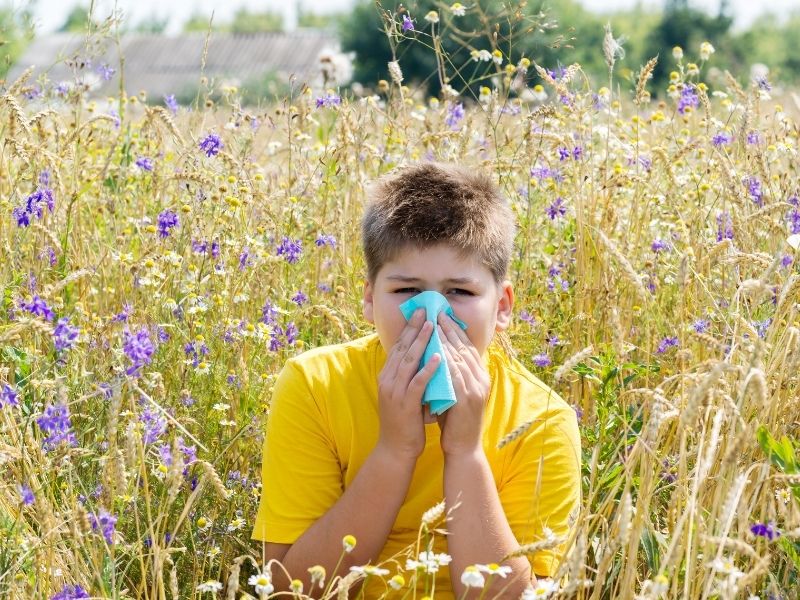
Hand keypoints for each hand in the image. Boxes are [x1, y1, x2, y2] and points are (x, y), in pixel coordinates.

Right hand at [376, 309, 440, 459]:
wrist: (396, 449)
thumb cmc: (404, 421)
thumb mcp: (404, 393)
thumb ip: (410, 376)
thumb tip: (425, 356)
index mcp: (387, 376)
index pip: (398, 347)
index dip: (408, 329)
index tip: (418, 313)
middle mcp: (387, 380)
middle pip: (401, 349)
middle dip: (414, 328)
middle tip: (424, 310)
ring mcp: (394, 392)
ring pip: (408, 361)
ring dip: (421, 342)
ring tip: (432, 326)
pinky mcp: (405, 404)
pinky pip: (417, 382)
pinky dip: (428, 368)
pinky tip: (438, 357)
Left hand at [436, 313, 490, 457]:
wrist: (463, 448)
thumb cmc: (455, 421)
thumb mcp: (454, 392)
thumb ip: (450, 374)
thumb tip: (436, 354)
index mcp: (479, 376)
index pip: (467, 347)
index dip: (454, 330)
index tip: (442, 315)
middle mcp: (481, 379)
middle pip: (465, 348)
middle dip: (450, 329)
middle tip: (437, 313)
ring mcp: (476, 389)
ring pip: (461, 358)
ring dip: (446, 341)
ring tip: (434, 326)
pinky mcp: (468, 399)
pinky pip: (456, 375)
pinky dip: (446, 362)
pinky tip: (436, 351)